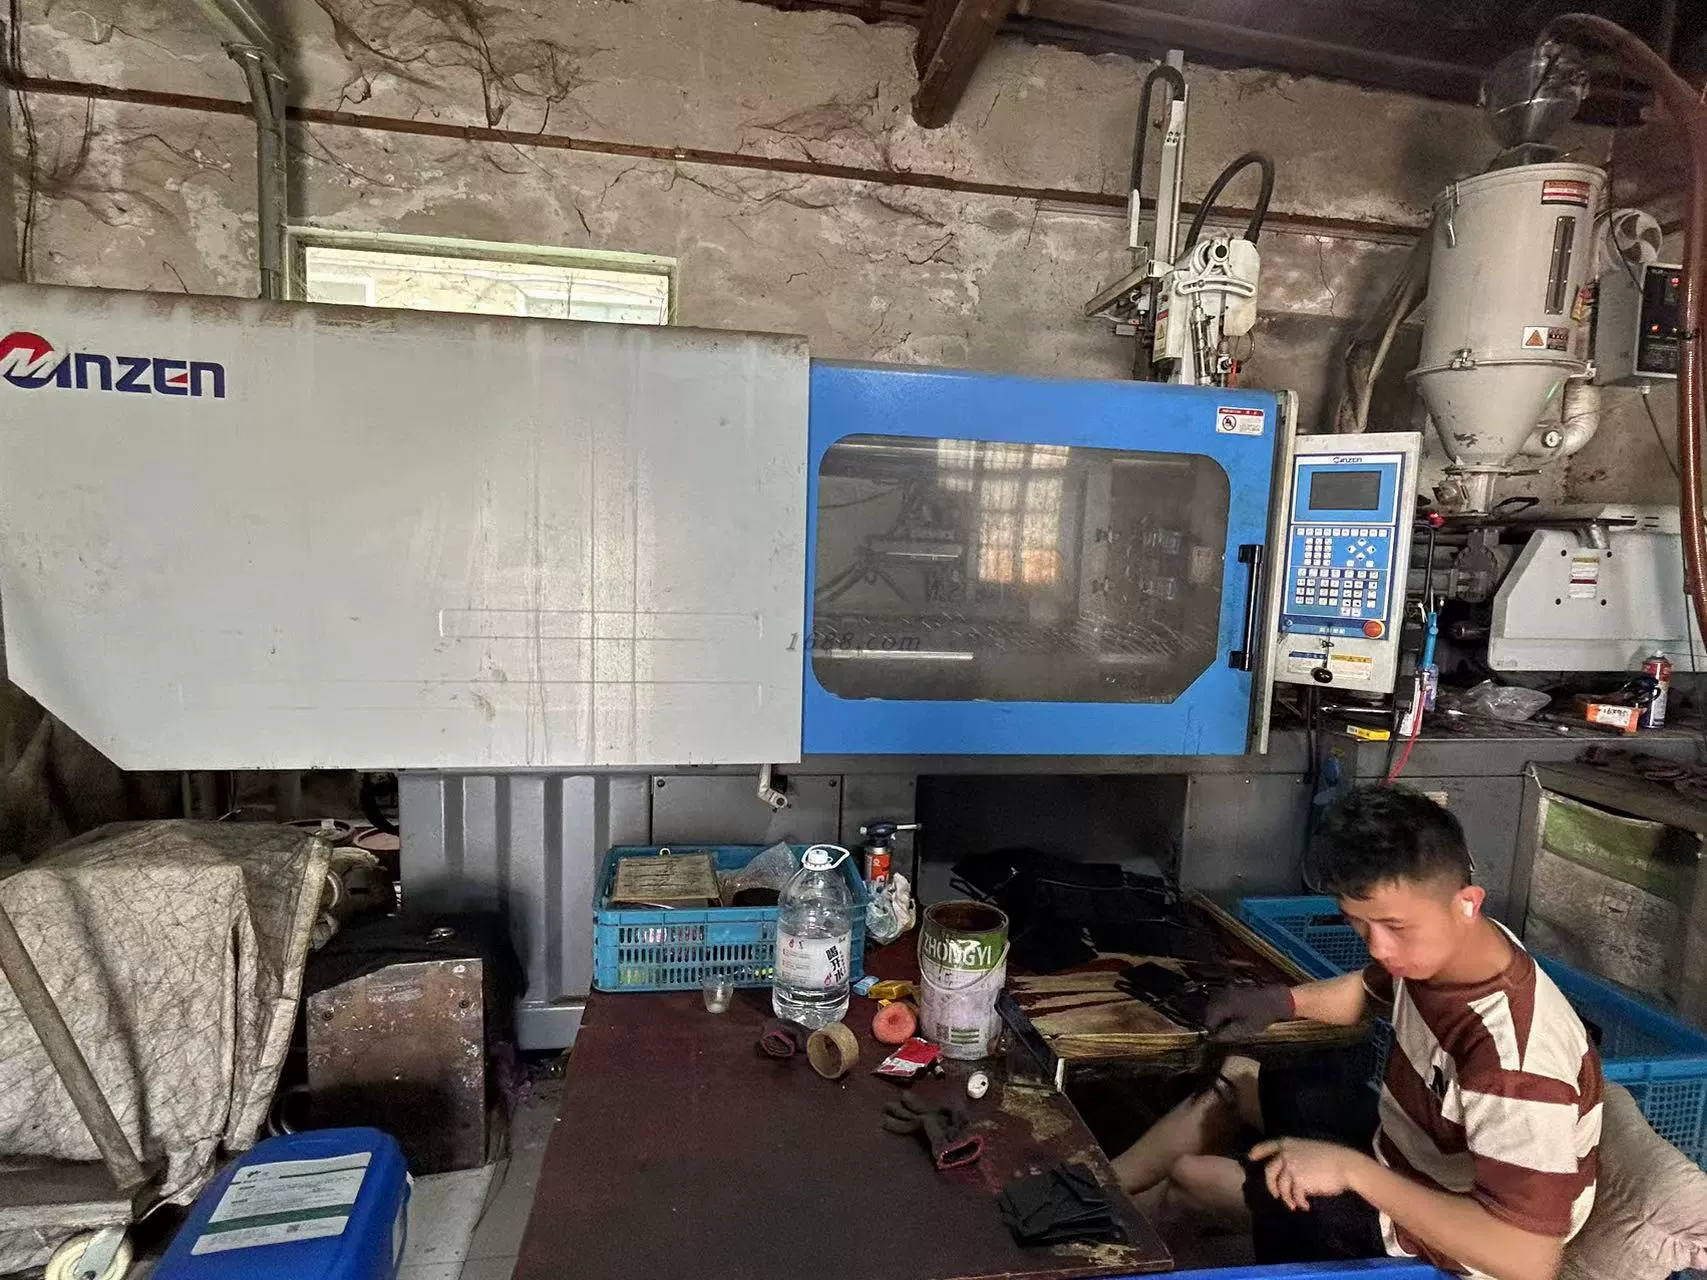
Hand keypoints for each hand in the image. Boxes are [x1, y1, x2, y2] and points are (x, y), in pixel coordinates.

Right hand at [1202, 984, 1292, 1040]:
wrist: (1276, 999)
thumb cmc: (1262, 1014)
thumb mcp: (1245, 1029)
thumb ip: (1228, 1034)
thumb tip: (1215, 1038)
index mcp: (1224, 1004)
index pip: (1209, 1018)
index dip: (1210, 1029)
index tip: (1215, 1036)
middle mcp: (1223, 995)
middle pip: (1210, 1009)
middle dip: (1212, 1021)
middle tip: (1219, 1032)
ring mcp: (1228, 990)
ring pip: (1215, 1004)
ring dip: (1217, 1014)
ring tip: (1226, 1025)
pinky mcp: (1234, 989)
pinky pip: (1222, 999)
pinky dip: (1223, 1008)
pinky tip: (1232, 1015)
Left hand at [1249, 1138, 1369, 1211]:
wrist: (1345, 1165)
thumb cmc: (1333, 1157)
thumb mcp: (1310, 1150)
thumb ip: (1297, 1156)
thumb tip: (1289, 1170)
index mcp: (1290, 1143)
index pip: (1268, 1146)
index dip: (1258, 1151)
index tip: (1250, 1157)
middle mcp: (1287, 1154)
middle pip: (1269, 1171)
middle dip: (1271, 1185)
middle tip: (1275, 1194)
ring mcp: (1291, 1167)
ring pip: (1281, 1186)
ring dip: (1287, 1198)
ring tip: (1293, 1206)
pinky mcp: (1299, 1181)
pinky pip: (1294, 1195)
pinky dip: (1298, 1202)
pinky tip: (1305, 1206)